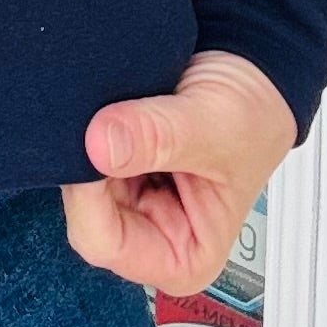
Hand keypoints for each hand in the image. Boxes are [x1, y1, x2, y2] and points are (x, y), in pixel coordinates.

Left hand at [62, 49, 294, 296]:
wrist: (249, 71)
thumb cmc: (251, 115)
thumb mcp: (216, 125)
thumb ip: (160, 137)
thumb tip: (100, 145)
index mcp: (184, 256)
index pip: (105, 242)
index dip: (88, 195)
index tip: (92, 143)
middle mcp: (151, 235)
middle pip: (83, 212)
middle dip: (85, 163)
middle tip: (106, 115)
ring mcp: (128, 201)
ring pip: (75, 178)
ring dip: (85, 141)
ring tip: (121, 107)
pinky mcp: (113, 169)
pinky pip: (77, 152)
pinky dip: (85, 126)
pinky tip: (109, 105)